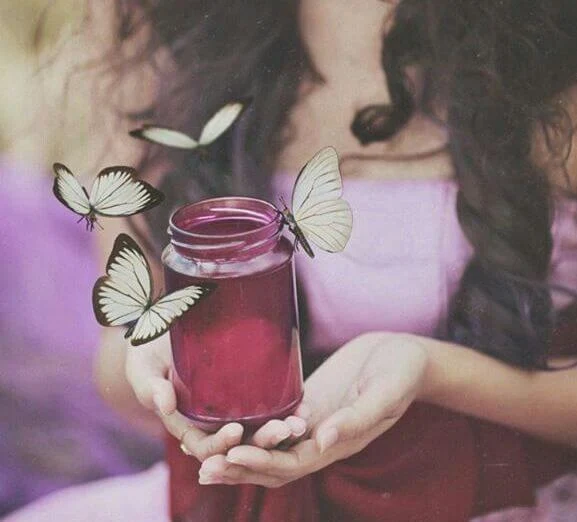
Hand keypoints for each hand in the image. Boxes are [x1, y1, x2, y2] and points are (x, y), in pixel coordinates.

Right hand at [125, 335, 306, 461]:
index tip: (237, 430)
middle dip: (263, 440)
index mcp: (187, 426)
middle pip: (241, 443)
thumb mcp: (143, 366)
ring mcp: (233, 408)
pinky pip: (271, 407)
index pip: (206, 448)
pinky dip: (288, 409)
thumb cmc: (149, 352)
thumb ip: (150, 385)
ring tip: (300, 421)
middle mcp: (213, 422)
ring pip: (260, 428)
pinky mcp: (249, 391)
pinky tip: (305, 404)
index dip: (221, 445)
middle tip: (284, 429)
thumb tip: (163, 404)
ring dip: (281, 430)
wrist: (168, 326)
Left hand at [198, 333, 428, 486]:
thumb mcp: (384, 394)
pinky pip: (272, 420)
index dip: (262, 463)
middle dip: (239, 467)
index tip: (233, 454)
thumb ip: (356, 418)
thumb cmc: (401, 372)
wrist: (402, 354)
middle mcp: (320, 438)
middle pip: (273, 464)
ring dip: (237, 451)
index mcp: (338, 442)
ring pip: (268, 445)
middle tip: (203, 466)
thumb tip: (321, 440)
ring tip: (201, 452)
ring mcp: (311, 420)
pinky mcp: (304, 401)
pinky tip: (223, 420)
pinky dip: (249, 426)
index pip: (293, 464)